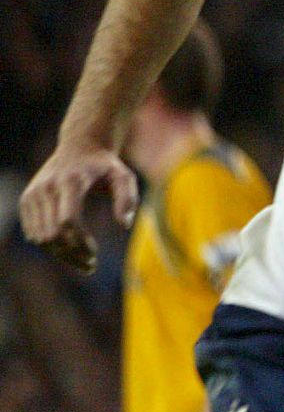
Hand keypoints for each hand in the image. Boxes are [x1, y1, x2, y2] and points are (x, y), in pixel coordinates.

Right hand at [18, 145, 138, 273]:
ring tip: (83, 261)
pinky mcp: (26, 201)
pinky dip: (50, 247)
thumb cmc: (106, 166)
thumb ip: (128, 198)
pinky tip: (69, 251)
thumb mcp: (124, 177)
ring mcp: (33, 194)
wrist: (80, 146)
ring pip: (41, 238)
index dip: (80, 243)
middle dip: (71, 254)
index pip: (68, 221)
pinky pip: (33, 234)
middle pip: (53, 234)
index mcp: (70, 181)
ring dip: (61, 255)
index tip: (95, 254)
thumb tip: (124, 225)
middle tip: (91, 265)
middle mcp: (47, 187)